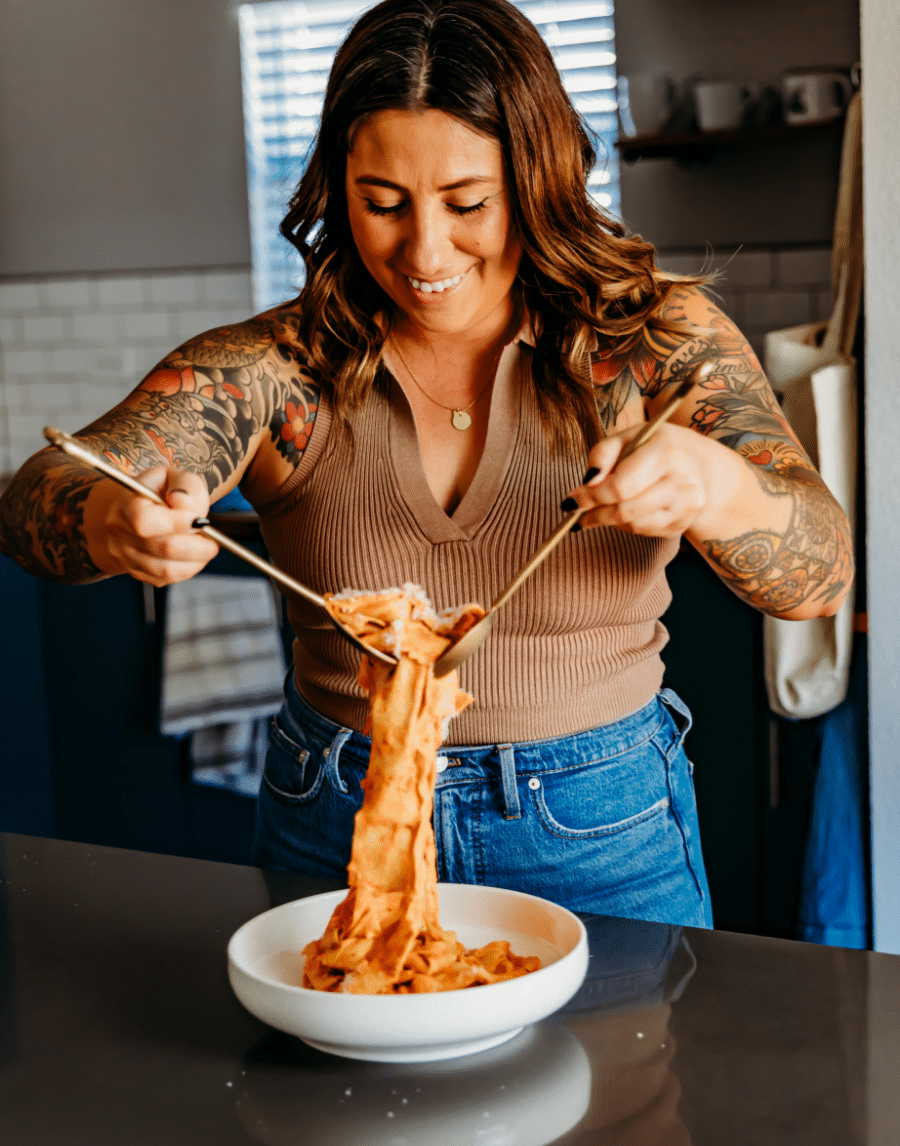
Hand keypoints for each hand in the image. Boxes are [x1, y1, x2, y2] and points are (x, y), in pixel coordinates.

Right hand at [83, 466, 218, 585]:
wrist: (142, 509)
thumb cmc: (162, 491)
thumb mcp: (175, 476)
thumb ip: (184, 486)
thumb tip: (184, 504)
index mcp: (126, 504)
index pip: (145, 520)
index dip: (177, 524)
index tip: (201, 521)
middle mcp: (120, 532)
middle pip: (162, 548)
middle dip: (196, 546)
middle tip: (213, 540)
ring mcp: (125, 556)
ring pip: (166, 569)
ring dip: (195, 561)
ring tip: (206, 547)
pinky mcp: (136, 572)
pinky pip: (166, 579)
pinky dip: (187, 570)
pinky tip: (193, 556)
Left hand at [563, 423, 739, 538]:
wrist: (700, 465)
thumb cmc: (655, 447)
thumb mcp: (628, 437)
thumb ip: (602, 454)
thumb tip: (587, 482)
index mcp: (667, 451)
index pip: (620, 486)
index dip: (590, 497)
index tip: (571, 500)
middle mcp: (683, 480)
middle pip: (624, 510)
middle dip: (594, 513)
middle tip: (577, 510)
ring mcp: (686, 506)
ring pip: (632, 524)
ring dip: (607, 519)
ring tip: (599, 508)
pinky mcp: (683, 524)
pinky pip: (643, 531)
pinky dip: (625, 524)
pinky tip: (625, 510)